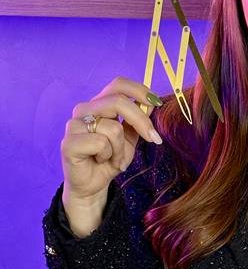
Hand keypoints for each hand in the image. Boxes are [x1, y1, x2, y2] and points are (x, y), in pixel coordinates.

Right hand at [61, 76, 162, 203]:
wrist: (94, 183)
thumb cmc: (111, 157)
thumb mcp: (131, 135)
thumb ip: (139, 118)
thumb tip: (152, 103)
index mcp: (100, 103)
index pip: (118, 85)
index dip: (139, 90)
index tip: (157, 103)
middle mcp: (85, 109)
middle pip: (119, 102)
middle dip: (141, 121)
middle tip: (153, 138)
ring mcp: (74, 125)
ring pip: (113, 127)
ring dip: (121, 148)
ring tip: (115, 158)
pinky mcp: (69, 143)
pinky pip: (100, 143)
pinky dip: (108, 155)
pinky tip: (101, 161)